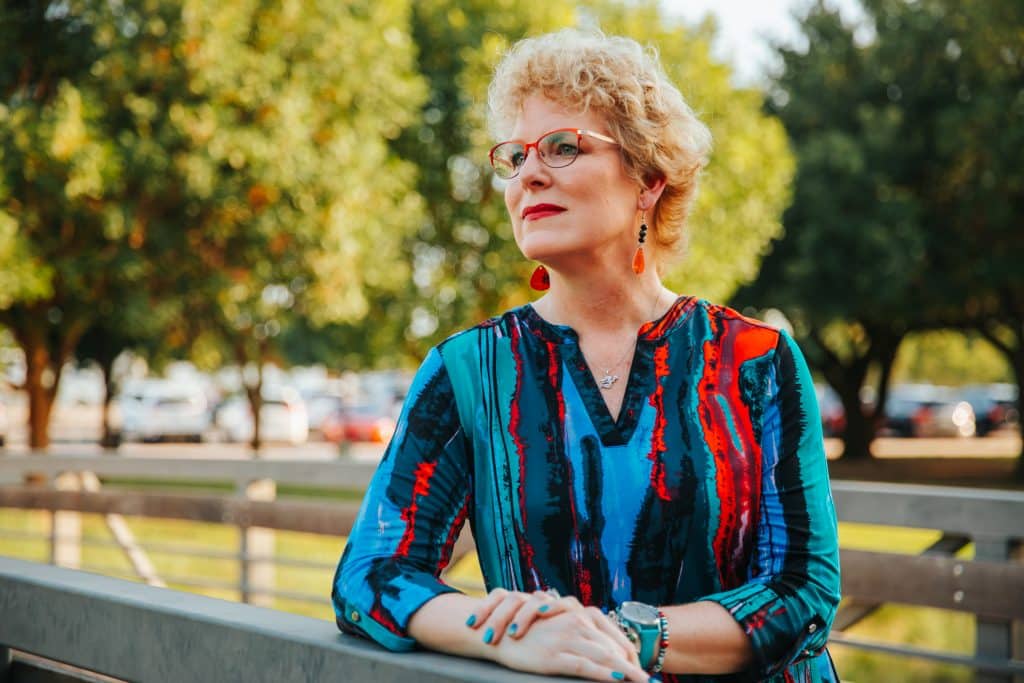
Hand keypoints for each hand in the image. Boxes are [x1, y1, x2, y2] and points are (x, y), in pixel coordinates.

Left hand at [465, 588, 568, 645]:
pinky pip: (565, 603)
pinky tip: (544, 612)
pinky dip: (555, 605)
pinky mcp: (573, 609)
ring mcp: (553, 602)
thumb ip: (502, 629)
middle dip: (499, 618)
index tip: (469, 625)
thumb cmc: (542, 639)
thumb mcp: (520, 633)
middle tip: (488, 638)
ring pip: (536, 599)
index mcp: (519, 602)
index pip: (499, 595)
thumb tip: (472, 630)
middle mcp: (533, 599)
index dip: (483, 607)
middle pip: (513, 598)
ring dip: (524, 615)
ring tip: (513, 633)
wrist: (580, 638)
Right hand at [492, 608, 648, 681]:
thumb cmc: (529, 632)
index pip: (614, 636)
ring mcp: (567, 639)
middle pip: (614, 647)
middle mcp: (577, 623)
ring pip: (605, 657)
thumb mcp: (558, 627)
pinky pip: (586, 667)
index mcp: (580, 614)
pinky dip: (606, 674)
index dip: (631, 654)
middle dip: (634, 666)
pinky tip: (620, 679)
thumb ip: (579, 633)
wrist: (498, 632)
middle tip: (649, 681)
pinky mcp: (555, 657)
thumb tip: (600, 648)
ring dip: (628, 672)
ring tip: (643, 682)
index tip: (643, 670)